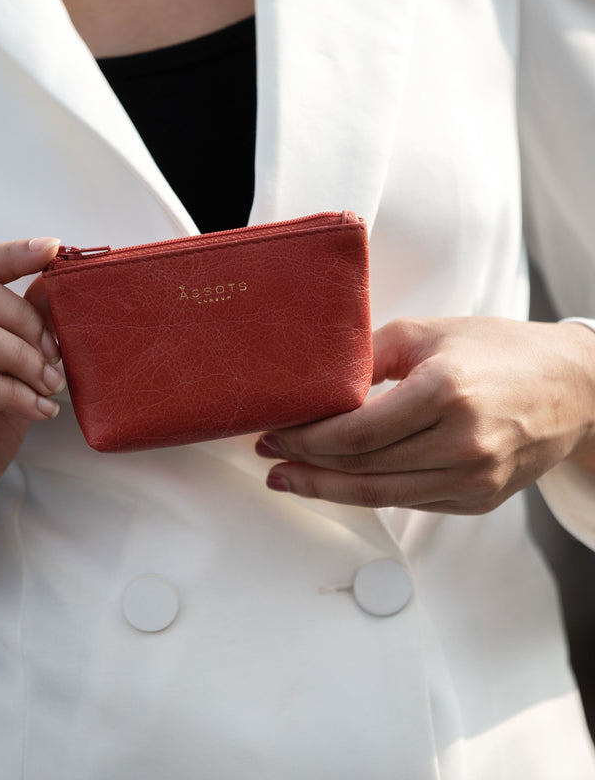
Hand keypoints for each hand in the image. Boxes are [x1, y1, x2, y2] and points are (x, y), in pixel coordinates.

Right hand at [0, 237, 64, 548]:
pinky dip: (12, 392)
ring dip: (19, 354)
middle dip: (21, 316)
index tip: (57, 250)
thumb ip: (24, 328)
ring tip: (52, 384)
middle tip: (57, 353)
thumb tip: (55, 286)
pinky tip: (41, 410)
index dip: (12, 254)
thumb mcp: (12, 369)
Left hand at [256, 317, 594, 513]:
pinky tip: (339, 483)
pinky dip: (367, 494)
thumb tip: (316, 384)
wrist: (572, 387)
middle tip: (271, 458)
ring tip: (290, 479)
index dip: (305, 439)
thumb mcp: (428, 334)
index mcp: (445, 392)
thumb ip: (367, 356)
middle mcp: (462, 442)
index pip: (354, 433)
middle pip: (360, 469)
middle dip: (305, 466)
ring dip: (326, 491)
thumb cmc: (499, 351)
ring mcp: (474, 478)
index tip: (275, 432)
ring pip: (380, 495)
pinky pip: (408, 502)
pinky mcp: (479, 498)